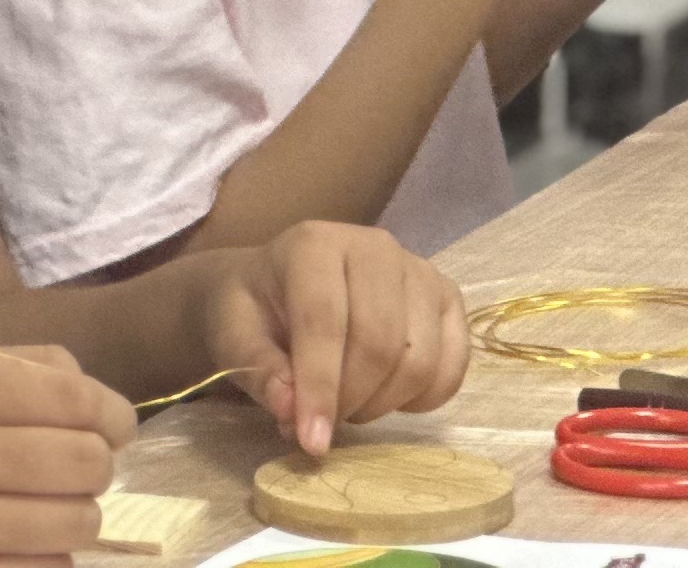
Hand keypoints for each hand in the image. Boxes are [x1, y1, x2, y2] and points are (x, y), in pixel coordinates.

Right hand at [0, 342, 130, 567]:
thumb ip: (34, 372)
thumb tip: (113, 411)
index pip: (77, 398)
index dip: (114, 416)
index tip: (115, 428)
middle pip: (86, 463)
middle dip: (96, 469)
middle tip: (73, 473)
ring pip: (77, 525)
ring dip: (76, 519)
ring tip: (46, 510)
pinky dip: (47, 561)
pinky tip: (19, 546)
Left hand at [197, 222, 471, 457]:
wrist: (277, 288)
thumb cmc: (253, 311)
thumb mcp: (233, 338)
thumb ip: (259, 372)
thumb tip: (291, 412)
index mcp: (315, 245)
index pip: (325, 320)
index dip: (319, 387)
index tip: (310, 442)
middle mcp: (376, 246)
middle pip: (380, 342)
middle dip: (351, 399)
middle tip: (324, 421)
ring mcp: (419, 269)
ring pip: (419, 358)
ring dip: (384, 402)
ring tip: (350, 402)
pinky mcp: (447, 298)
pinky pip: (454, 362)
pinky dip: (425, 396)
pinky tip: (389, 395)